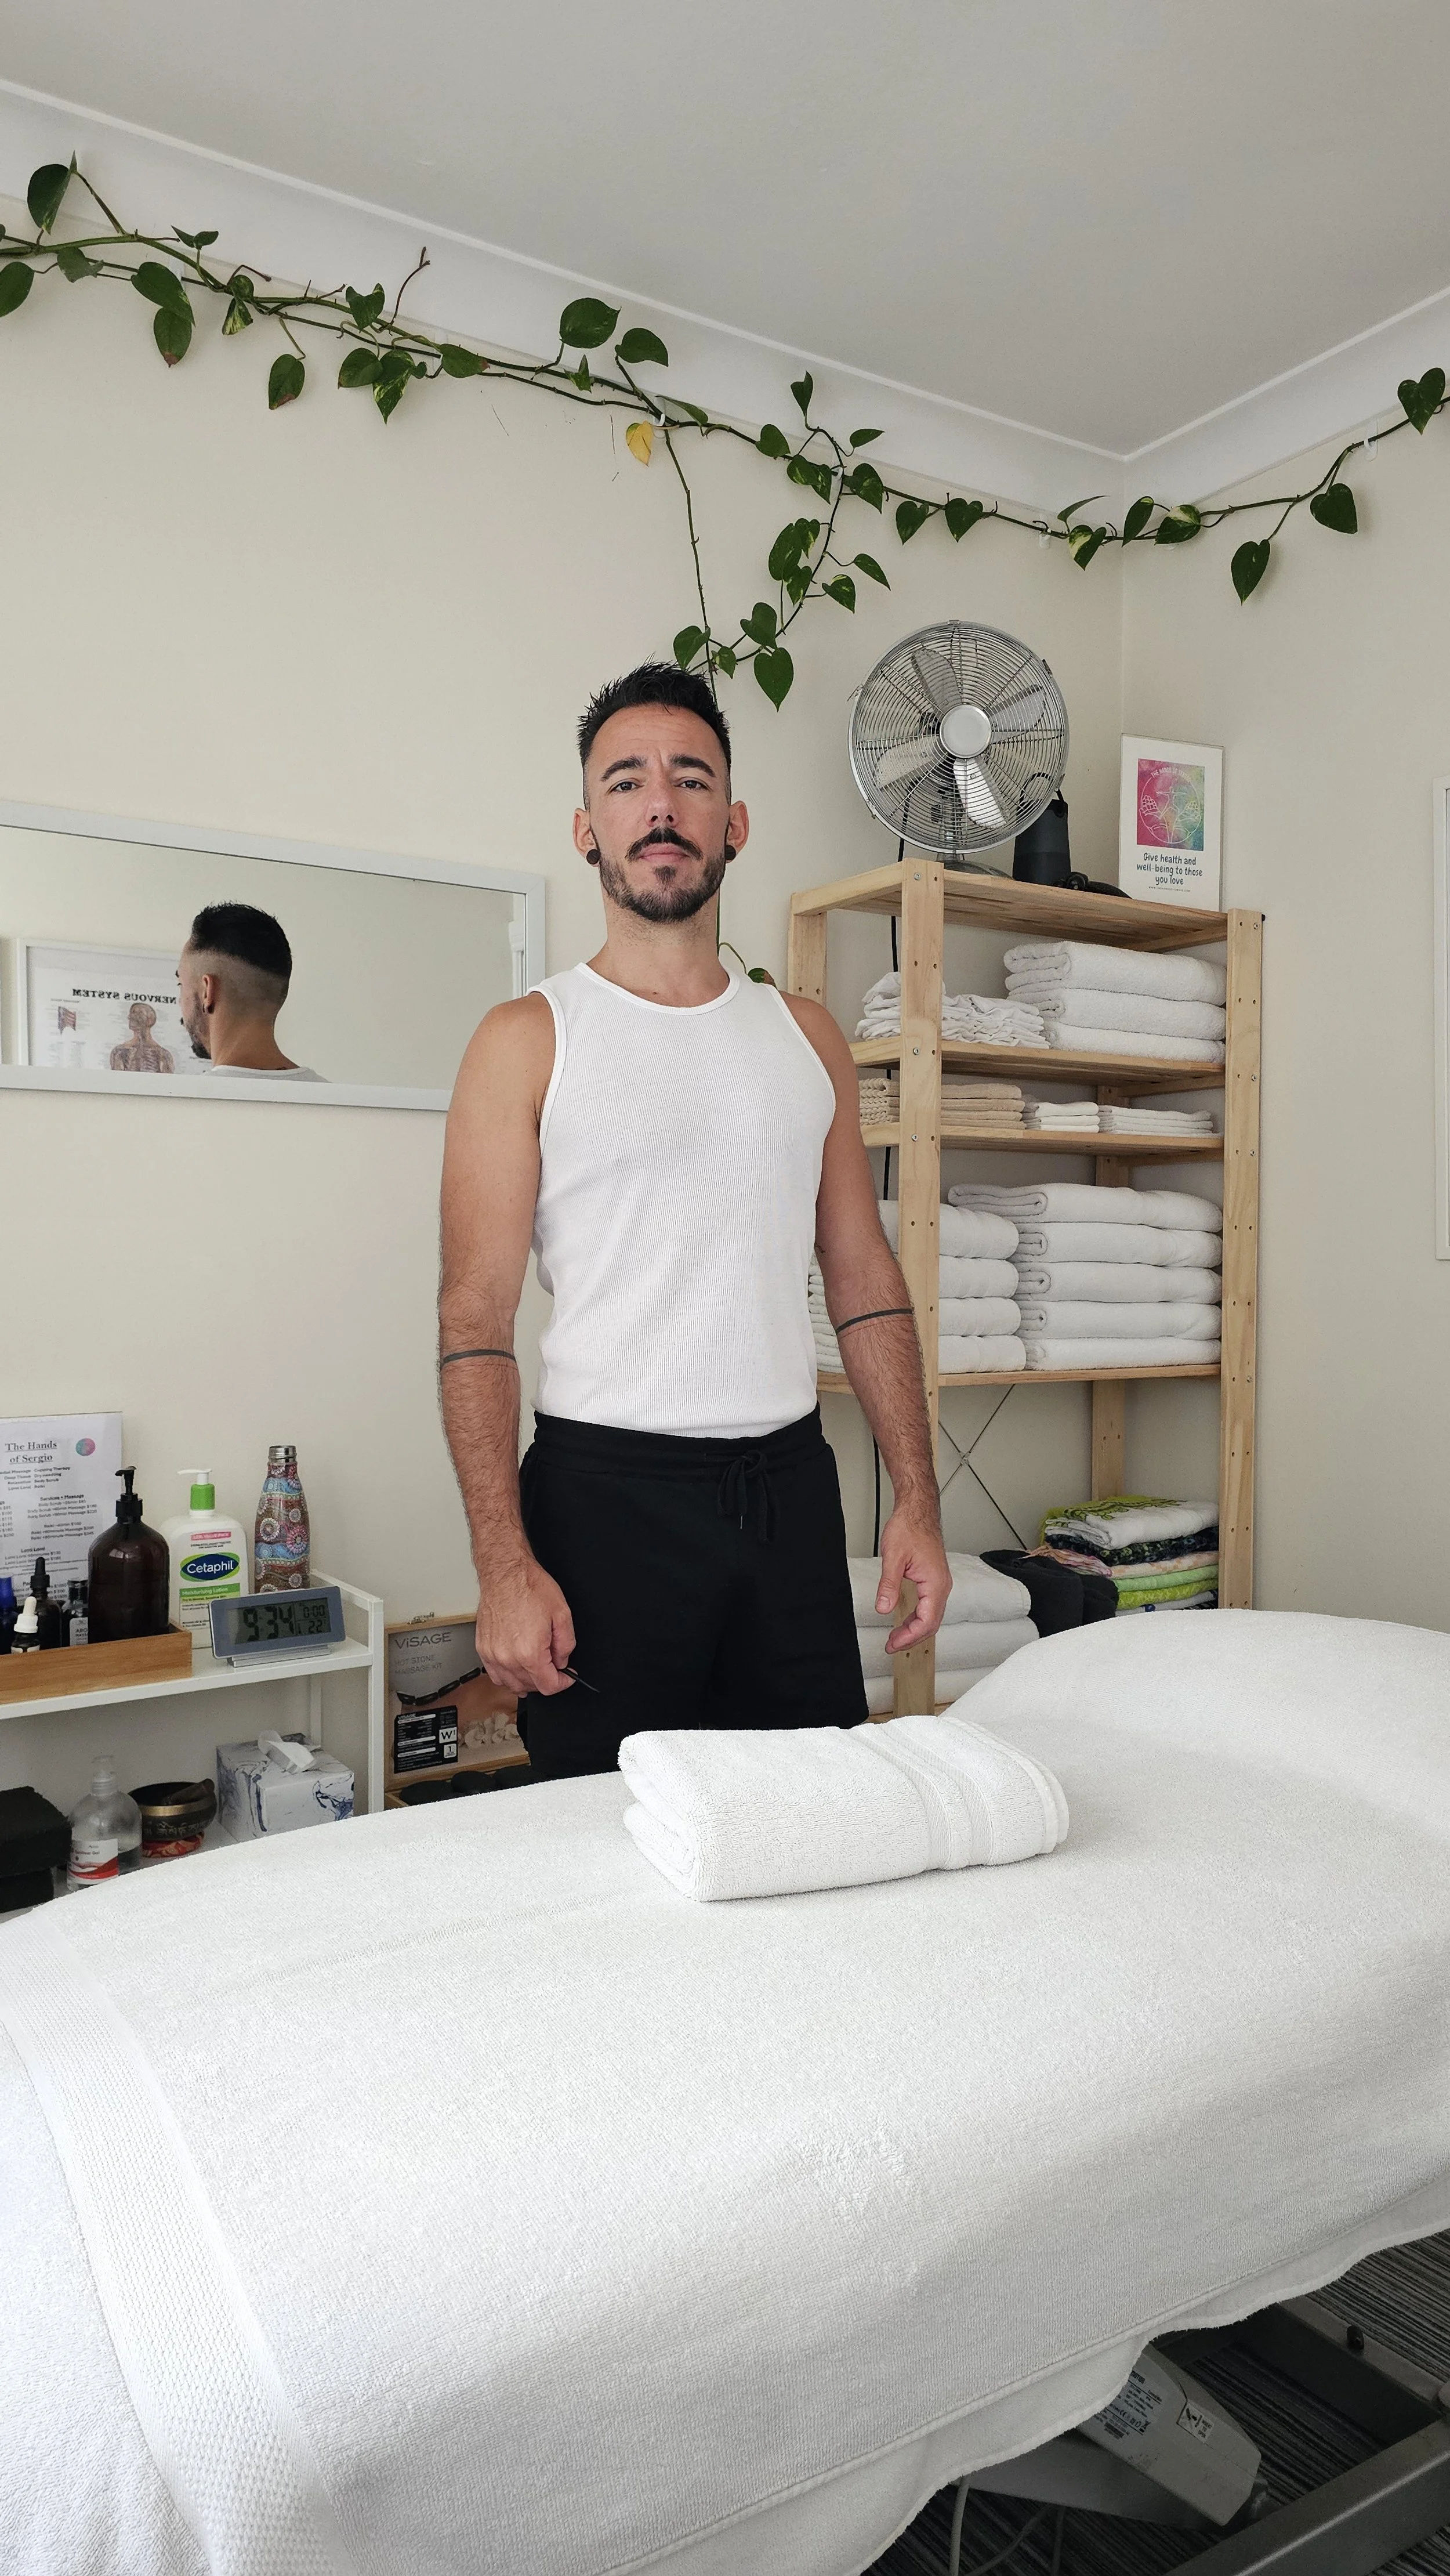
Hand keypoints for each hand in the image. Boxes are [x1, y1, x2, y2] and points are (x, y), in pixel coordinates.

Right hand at [476, 1552, 576, 1697]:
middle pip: (530, 1687)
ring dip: (527, 1681)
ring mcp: (492, 1654)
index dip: (563, 1683)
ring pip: (511, 1685)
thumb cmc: (529, 1587)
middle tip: (553, 1664)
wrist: (505, 1573)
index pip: (548, 1686)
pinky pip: (495, 1675)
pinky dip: (508, 1676)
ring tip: (536, 1666)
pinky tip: (517, 1665)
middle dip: (546, 1679)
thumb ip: (566, 1645)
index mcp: (529, 1652)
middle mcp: (508, 1657)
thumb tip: (562, 1661)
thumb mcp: (562, 1614)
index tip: (566, 1677)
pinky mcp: (482, 1649)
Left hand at [877, 1503, 951, 1653]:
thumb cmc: (910, 1528)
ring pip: (931, 1616)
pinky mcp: (935, 1580)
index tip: (892, 1644)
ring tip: (895, 1638)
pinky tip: (905, 1621)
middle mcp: (942, 1585)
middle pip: (931, 1623)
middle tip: (891, 1646)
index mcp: (935, 1583)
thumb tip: (883, 1608)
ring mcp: (940, 1583)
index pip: (926, 1621)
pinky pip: (930, 1606)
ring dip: (914, 1629)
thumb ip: (889, 1585)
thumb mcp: (893, 1558)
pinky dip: (918, 1618)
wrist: (918, 1511)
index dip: (909, 1637)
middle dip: (911, 1638)